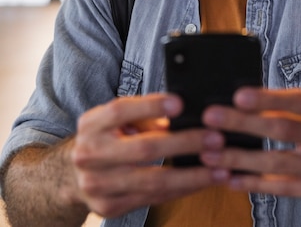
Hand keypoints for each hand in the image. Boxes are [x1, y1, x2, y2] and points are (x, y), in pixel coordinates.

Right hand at [71, 93, 224, 217]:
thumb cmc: (105, 137)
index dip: (151, 106)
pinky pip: (153, 199)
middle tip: (215, 137)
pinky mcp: (108, 207)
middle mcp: (90, 154)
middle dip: (184, 143)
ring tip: (220, 166)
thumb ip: (144, 113)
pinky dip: (181, 190)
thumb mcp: (114, 119)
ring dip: (191, 174)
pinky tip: (203, 181)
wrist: (69, 175)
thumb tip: (184, 109)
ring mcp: (97, 185)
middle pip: (144, 149)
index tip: (181, 103)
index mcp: (91, 124)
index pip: (121, 111)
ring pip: (152, 180)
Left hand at [200, 87, 300, 202]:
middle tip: (212, 118)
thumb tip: (247, 99)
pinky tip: (230, 178)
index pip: (300, 101)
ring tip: (210, 152)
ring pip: (278, 162)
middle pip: (284, 130)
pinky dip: (254, 182)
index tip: (238, 95)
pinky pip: (284, 188)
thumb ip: (296, 102)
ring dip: (240, 157)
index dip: (269, 99)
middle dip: (244, 124)